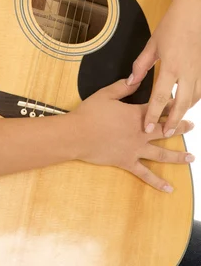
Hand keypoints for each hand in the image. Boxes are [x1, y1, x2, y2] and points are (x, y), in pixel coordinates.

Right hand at [71, 78, 194, 192]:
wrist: (77, 134)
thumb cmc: (89, 113)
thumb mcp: (105, 94)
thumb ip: (122, 87)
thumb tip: (136, 79)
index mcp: (135, 115)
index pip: (157, 108)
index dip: (169, 104)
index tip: (179, 102)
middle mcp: (140, 133)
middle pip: (165, 129)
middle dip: (180, 127)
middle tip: (192, 125)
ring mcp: (135, 149)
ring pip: (161, 153)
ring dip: (178, 156)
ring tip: (191, 158)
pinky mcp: (127, 162)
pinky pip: (145, 174)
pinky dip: (157, 182)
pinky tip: (169, 188)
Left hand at [127, 0, 200, 136]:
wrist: (191, 15)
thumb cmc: (170, 27)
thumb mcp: (151, 45)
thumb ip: (140, 66)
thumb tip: (131, 82)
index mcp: (170, 67)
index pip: (160, 97)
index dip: (153, 114)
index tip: (147, 127)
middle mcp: (186, 72)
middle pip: (181, 104)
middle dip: (172, 121)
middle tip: (165, 133)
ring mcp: (198, 71)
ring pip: (193, 99)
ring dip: (184, 111)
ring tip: (175, 122)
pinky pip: (200, 90)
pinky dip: (194, 100)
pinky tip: (187, 104)